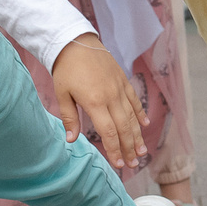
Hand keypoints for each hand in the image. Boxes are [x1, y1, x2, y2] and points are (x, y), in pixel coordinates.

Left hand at [51, 34, 145, 167]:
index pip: (109, 132)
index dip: (115, 150)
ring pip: (132, 117)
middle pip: (124, 128)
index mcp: (95, 102)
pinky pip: (134, 100)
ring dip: (137, 136)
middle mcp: (111, 97)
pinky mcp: (123, 80)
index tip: (119, 164)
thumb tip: (71, 140)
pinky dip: (140, 114)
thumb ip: (69, 118)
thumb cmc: (66, 69)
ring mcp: (119, 88)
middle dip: (129, 148)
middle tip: (133, 164)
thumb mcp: (62, 94)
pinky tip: (144, 125)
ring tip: (142, 152)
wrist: (75, 41)